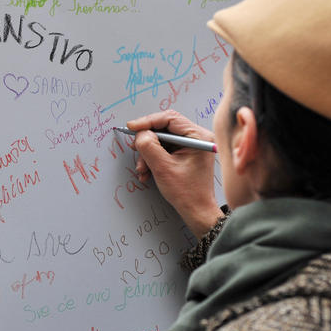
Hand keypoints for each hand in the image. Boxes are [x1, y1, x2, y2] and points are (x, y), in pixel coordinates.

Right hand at [128, 110, 223, 237]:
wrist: (197, 211)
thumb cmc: (188, 193)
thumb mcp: (163, 168)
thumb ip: (149, 146)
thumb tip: (140, 133)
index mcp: (198, 136)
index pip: (169, 118)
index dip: (148, 121)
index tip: (132, 127)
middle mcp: (196, 137)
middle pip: (164, 129)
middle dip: (147, 142)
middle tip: (136, 149)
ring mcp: (191, 146)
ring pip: (162, 141)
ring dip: (148, 154)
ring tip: (143, 169)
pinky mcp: (185, 154)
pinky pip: (164, 150)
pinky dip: (153, 159)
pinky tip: (148, 171)